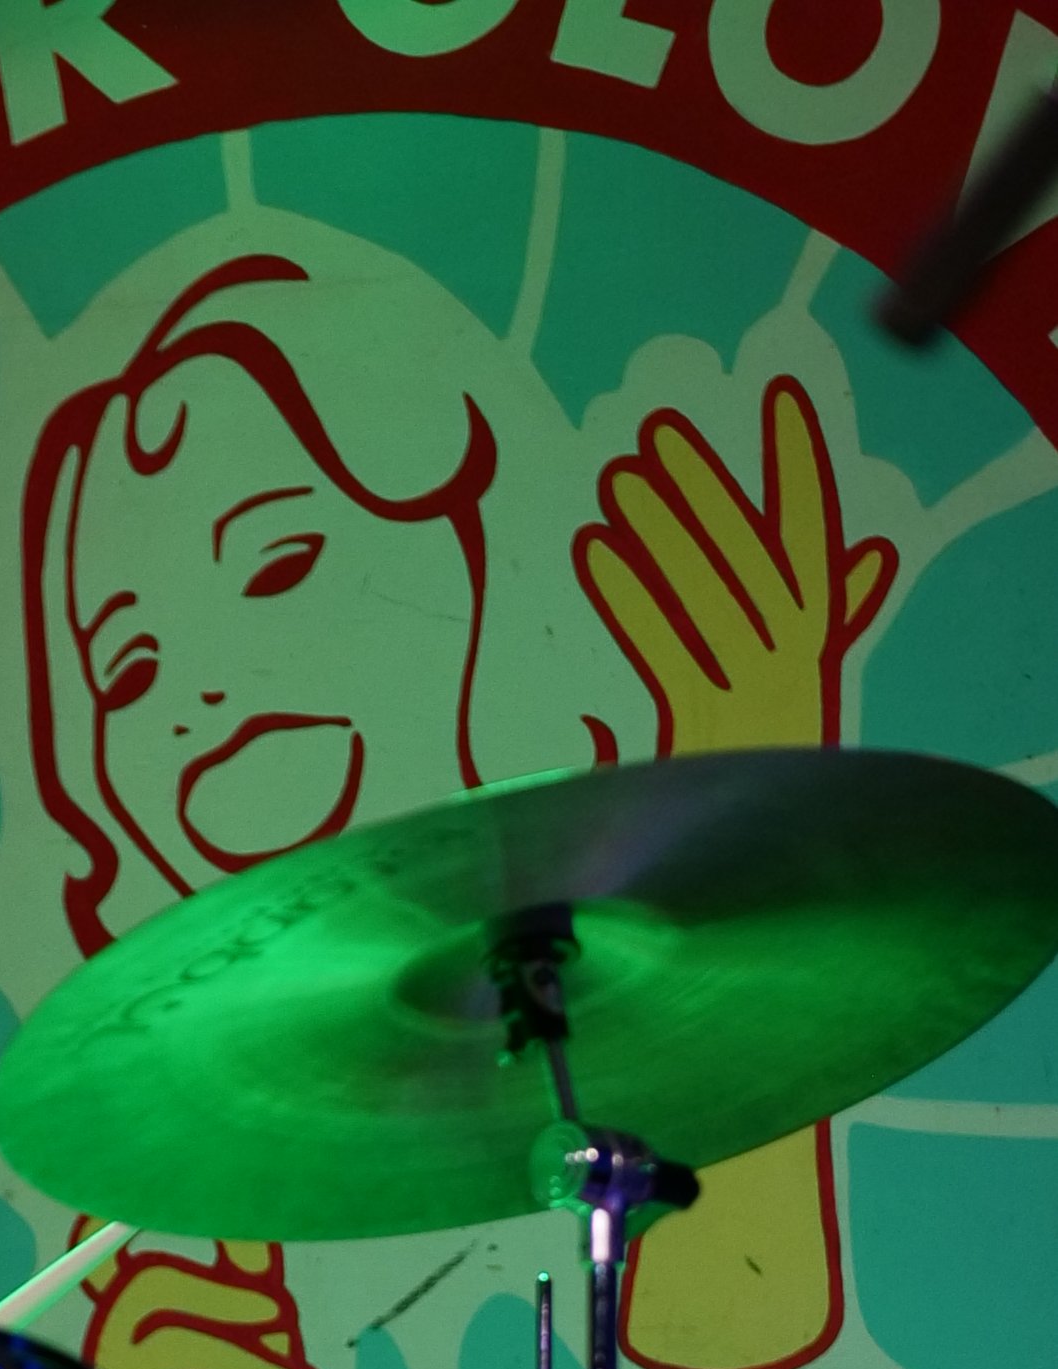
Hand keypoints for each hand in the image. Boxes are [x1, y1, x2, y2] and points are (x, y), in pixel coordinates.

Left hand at [575, 376, 893, 755]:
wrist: (769, 869)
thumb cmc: (776, 777)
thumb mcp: (810, 693)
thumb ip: (839, 618)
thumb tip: (875, 554)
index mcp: (813, 647)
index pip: (813, 537)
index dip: (799, 468)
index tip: (783, 399)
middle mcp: (788, 663)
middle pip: (744, 559)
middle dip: (705, 492)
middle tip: (659, 429)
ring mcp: (747, 696)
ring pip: (703, 595)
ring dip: (661, 533)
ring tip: (619, 477)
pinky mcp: (704, 730)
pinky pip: (663, 648)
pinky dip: (630, 597)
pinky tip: (594, 550)